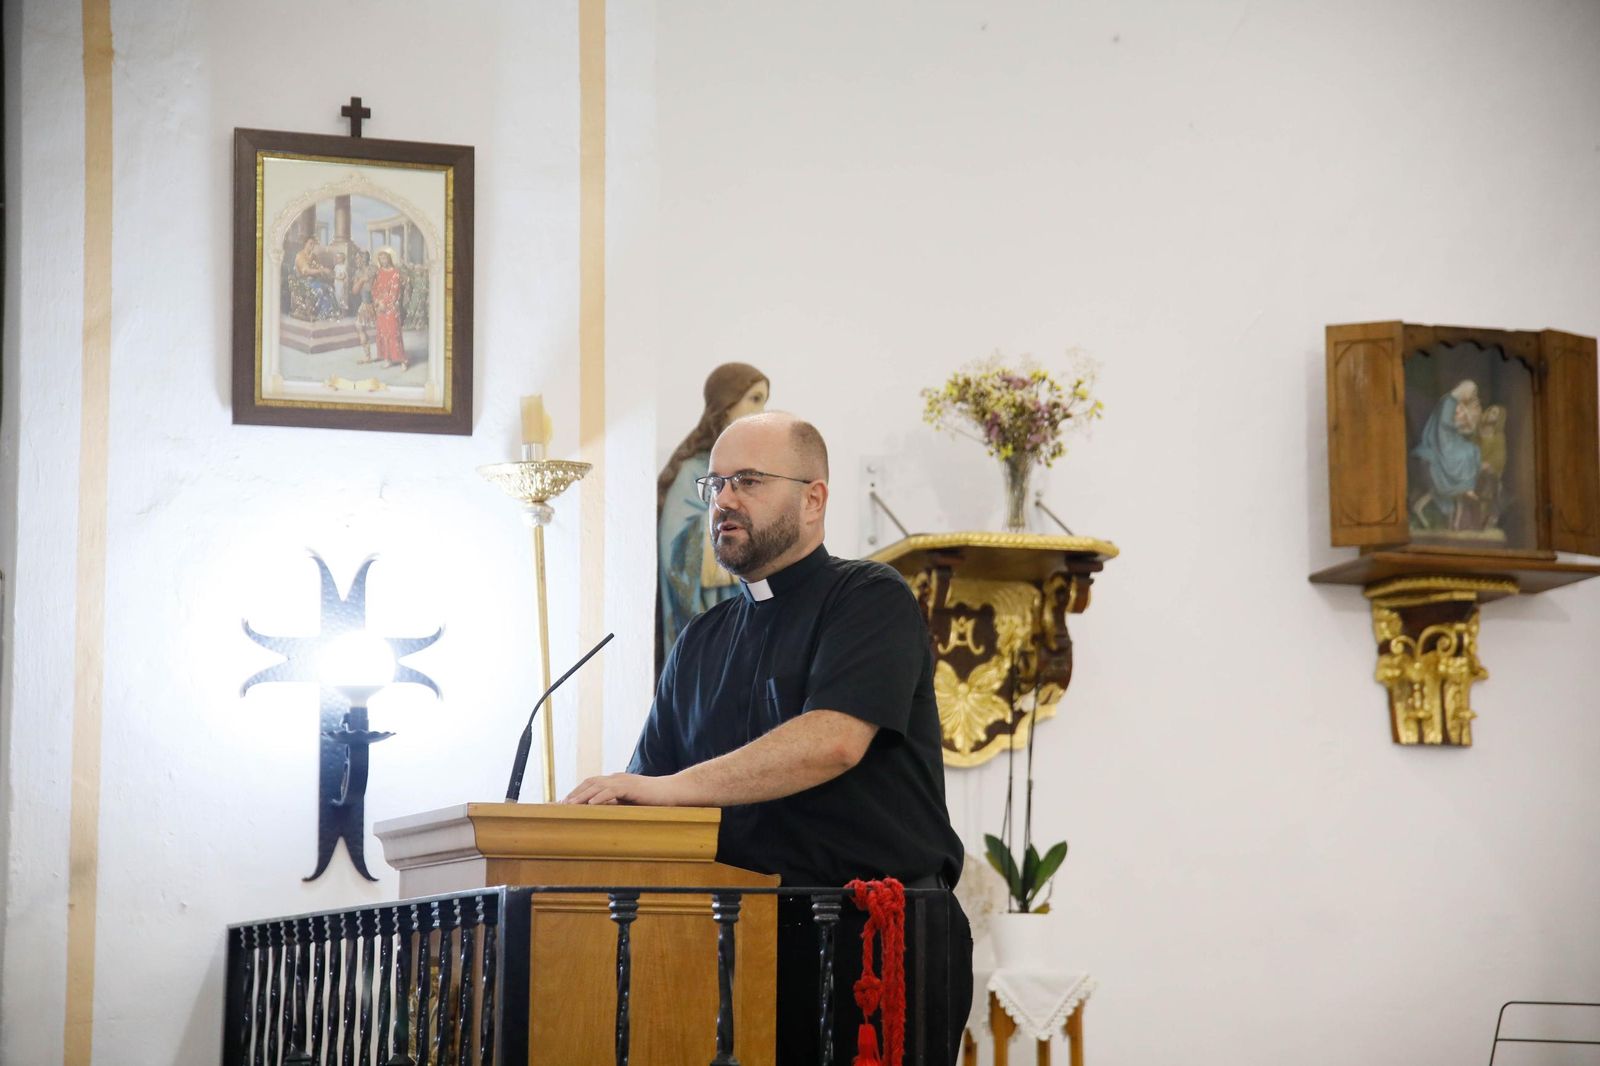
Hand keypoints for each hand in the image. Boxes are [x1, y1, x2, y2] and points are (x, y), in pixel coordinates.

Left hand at [562, 772, 691, 806]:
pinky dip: (600, 797)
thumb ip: (618, 804)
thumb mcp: (632, 802)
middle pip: (589, 783)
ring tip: (570, 805)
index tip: (564, 804)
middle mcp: (617, 778)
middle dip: (574, 793)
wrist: (674, 791)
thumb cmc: (655, 799)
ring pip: (597, 786)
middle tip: (560, 805)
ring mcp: (624, 781)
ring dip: (582, 795)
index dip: (577, 792)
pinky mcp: (631, 787)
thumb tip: (602, 815)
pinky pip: (612, 790)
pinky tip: (591, 804)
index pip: (591, 784)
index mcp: (616, 781)